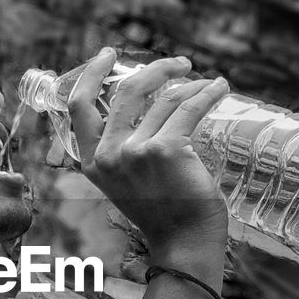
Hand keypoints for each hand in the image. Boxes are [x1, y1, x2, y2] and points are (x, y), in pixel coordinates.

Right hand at [67, 48, 228, 251]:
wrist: (183, 242)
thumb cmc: (163, 214)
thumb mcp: (126, 182)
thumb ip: (123, 151)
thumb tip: (146, 108)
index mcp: (92, 163)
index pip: (79, 107)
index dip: (90, 74)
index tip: (109, 55)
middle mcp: (109, 155)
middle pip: (125, 92)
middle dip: (154, 69)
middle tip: (177, 63)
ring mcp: (136, 152)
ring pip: (164, 99)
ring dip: (189, 84)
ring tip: (206, 82)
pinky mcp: (167, 150)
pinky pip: (189, 108)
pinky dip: (207, 94)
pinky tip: (219, 88)